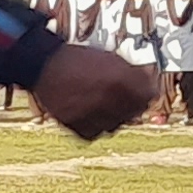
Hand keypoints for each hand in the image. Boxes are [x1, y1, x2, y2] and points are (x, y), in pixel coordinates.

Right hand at [31, 46, 158, 138]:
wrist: (44, 65)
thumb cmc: (77, 60)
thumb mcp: (109, 59)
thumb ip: (132, 73)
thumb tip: (149, 85)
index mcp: (119, 80)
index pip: (148, 95)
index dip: (147, 92)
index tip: (144, 90)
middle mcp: (107, 98)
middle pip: (134, 112)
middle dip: (131, 105)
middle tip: (123, 98)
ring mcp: (91, 114)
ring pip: (115, 126)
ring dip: (113, 117)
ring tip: (104, 105)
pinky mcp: (75, 125)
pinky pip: (94, 133)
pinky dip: (94, 125)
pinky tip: (89, 112)